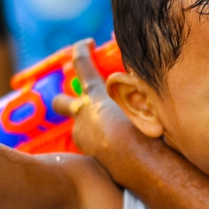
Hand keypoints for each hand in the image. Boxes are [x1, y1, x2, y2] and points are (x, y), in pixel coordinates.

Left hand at [53, 40, 134, 158]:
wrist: (140, 165)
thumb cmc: (146, 130)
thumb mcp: (145, 99)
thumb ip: (137, 86)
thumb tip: (139, 75)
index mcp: (96, 97)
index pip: (83, 65)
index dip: (82, 51)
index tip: (86, 43)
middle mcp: (84, 117)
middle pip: (62, 102)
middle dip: (65, 100)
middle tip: (74, 101)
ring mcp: (84, 139)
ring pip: (82, 130)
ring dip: (92, 127)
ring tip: (116, 132)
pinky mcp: (91, 159)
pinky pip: (95, 147)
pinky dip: (105, 145)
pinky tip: (124, 151)